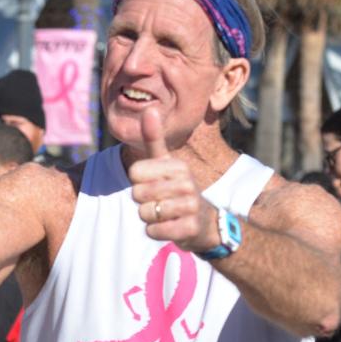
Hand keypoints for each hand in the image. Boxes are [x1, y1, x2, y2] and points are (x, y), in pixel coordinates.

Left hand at [129, 108, 218, 252]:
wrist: (205, 223)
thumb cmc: (178, 190)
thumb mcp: (166, 163)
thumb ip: (155, 138)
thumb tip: (150, 109)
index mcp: (178, 165)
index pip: (135, 172)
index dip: (138, 182)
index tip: (155, 183)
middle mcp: (187, 183)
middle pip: (137, 194)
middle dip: (143, 202)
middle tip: (161, 202)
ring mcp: (190, 206)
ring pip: (144, 214)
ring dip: (150, 218)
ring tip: (166, 215)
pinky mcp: (189, 228)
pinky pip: (153, 231)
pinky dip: (156, 232)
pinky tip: (170, 227)